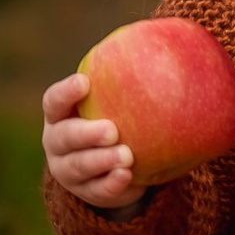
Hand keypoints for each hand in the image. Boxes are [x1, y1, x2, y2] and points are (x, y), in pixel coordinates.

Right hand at [42, 73, 148, 210]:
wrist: (118, 165)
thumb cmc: (118, 119)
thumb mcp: (120, 102)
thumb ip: (133, 80)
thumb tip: (180, 42)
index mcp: (61, 115)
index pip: (54, 101)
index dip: (65, 92)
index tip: (85, 82)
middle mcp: (58, 142)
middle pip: (64, 137)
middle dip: (86, 134)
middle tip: (112, 130)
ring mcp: (69, 170)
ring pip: (79, 166)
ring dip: (101, 161)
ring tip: (126, 156)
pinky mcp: (87, 192)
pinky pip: (97, 190)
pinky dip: (112, 183)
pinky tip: (127, 175)